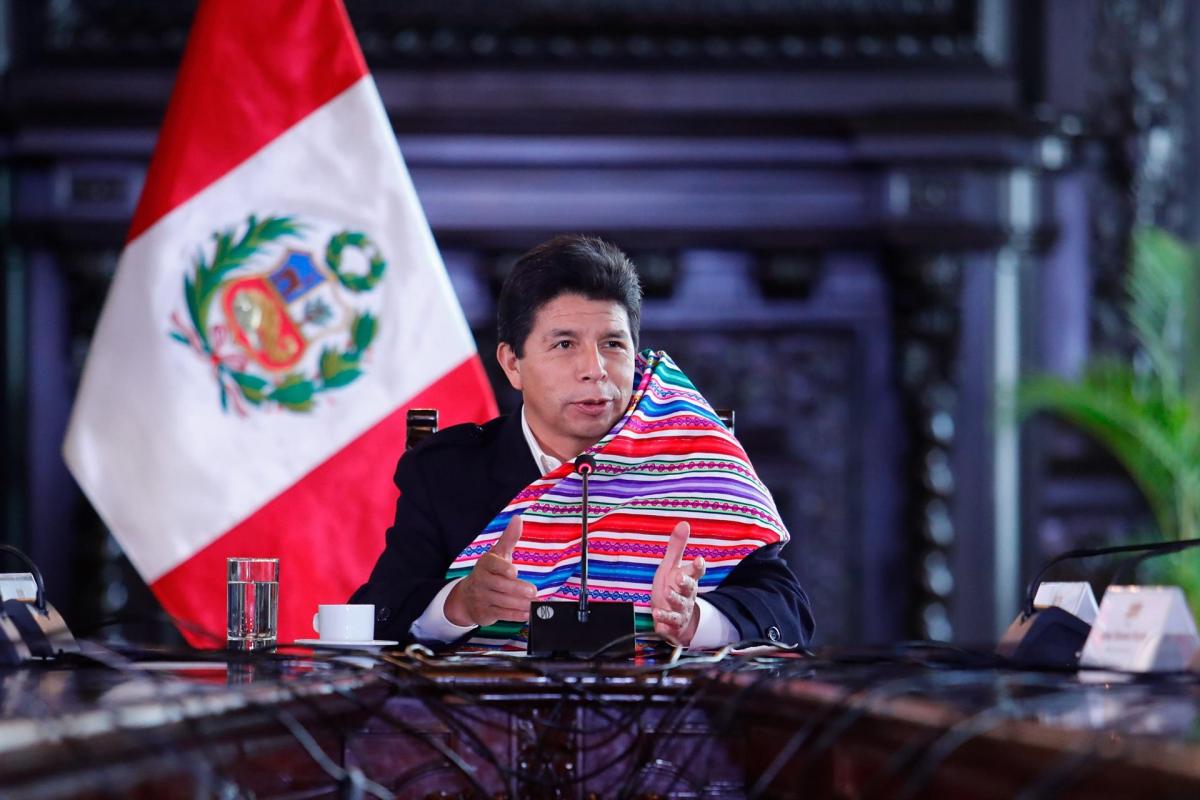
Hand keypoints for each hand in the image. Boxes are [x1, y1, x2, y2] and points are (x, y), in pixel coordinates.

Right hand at [444, 515, 536, 627]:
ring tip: (533, 603)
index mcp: (485, 564)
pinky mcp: (485, 613)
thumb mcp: (497, 554)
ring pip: (503, 601)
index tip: (514, 571)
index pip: (492, 565)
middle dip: (517, 589)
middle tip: (533, 591)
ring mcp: (482, 598)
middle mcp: (481, 581)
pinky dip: (516, 615)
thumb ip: (509, 538)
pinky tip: (527, 613)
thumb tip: (518, 519)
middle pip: (500, 585)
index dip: (503, 568)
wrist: (467, 597)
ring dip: (520, 604)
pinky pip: (502, 615)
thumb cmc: (488, 573)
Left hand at [651, 521, 705, 645]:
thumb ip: (677, 547)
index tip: (699, 559)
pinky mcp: (673, 623)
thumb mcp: (671, 566)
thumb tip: (684, 523)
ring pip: (679, 604)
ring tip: (665, 594)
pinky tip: (657, 616)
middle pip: (690, 588)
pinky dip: (664, 619)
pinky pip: (670, 622)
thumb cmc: (673, 587)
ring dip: (674, 599)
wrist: (677, 620)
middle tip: (680, 577)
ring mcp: (681, 609)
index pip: (696, 571)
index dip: (698, 566)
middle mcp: (687, 594)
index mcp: (688, 578)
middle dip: (686, 582)